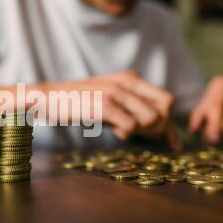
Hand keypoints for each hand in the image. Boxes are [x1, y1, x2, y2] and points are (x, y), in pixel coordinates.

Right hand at [58, 71, 177, 146]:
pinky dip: (124, 134)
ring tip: (120, 130)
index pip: (166, 99)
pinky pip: (130, 126)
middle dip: (159, 128)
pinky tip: (111, 130)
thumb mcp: (110, 101)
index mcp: (130, 79)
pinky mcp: (104, 105)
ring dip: (140, 131)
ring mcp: (115, 92)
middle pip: (164, 108)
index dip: (171, 123)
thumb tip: (162, 132)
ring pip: (151, 119)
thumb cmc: (81, 103)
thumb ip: (133, 110)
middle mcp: (126, 82)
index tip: (171, 144)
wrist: (50, 98)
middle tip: (141, 136)